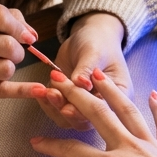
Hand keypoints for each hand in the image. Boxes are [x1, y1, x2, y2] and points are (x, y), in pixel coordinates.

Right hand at [0, 4, 45, 102]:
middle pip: (6, 45)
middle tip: (13, 53)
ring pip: (5, 69)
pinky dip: (23, 91)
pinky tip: (38, 90)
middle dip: (18, 50)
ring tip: (1, 65)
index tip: (27, 36)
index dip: (19, 26)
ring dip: (11, 67)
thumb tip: (31, 34)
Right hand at [32, 68, 156, 156]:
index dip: (52, 146)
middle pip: (98, 115)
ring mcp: (151, 146)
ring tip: (97, 75)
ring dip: (111, 91)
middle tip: (59, 79)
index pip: (73, 152)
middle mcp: (128, 148)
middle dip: (76, 96)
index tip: (35, 141)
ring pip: (128, 111)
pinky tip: (153, 94)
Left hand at [37, 13, 127, 129]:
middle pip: (83, 121)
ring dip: (53, 106)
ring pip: (66, 119)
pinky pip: (55, 109)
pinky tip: (39, 91)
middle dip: (65, 109)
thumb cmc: (98, 42)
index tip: (68, 107)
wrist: (87, 35)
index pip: (102, 112)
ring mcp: (82, 105)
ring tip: (44, 91)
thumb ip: (87, 69)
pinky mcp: (67, 100)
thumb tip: (81, 83)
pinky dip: (46, 101)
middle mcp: (101, 106)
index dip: (84, 112)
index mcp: (118, 97)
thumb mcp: (94, 52)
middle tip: (52, 93)